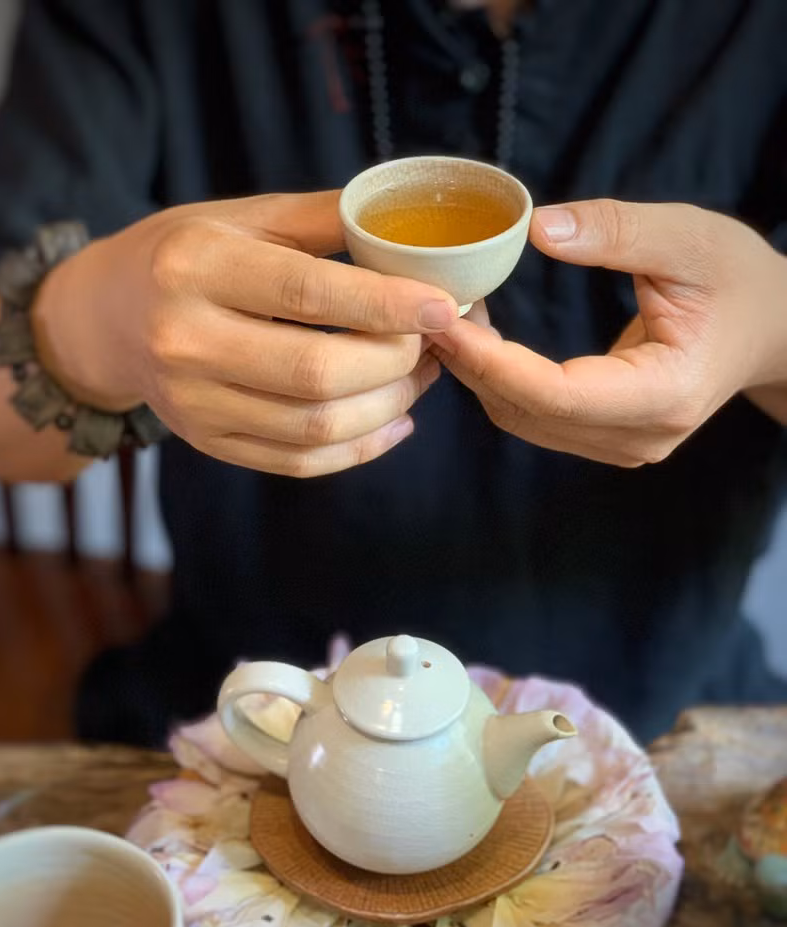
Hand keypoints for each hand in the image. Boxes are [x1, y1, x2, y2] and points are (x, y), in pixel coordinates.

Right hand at [33, 192, 456, 475]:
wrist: (105, 319)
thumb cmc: (184, 255)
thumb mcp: (240, 216)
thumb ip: (322, 220)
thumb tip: (409, 229)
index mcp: (195, 267)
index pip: (306, 292)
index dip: (385, 304)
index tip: (445, 306)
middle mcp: (186, 341)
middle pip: (317, 371)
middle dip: (395, 362)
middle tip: (433, 343)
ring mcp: (193, 403)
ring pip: (314, 426)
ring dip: (387, 407)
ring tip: (418, 378)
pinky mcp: (207, 443)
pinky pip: (297, 461)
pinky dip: (358, 448)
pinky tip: (392, 422)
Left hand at [431, 199, 786, 465]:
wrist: (768, 328)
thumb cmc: (736, 279)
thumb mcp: (689, 238)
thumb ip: (616, 231)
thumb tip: (538, 226)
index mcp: (665, 395)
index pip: (557, 394)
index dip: (493, 362)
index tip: (446, 320)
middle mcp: (640, 438)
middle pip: (529, 413)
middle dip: (472, 365)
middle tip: (427, 310)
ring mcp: (623, 447)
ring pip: (524, 422)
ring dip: (479, 375)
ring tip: (449, 317)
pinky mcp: (607, 439)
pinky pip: (536, 418)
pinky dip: (500, 381)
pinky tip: (481, 338)